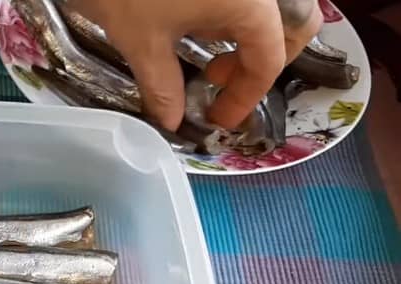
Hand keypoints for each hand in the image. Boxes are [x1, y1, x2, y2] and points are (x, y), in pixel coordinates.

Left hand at [71, 0, 321, 129]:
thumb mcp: (142, 41)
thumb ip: (162, 86)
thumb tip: (169, 120)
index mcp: (252, 3)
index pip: (268, 61)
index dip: (245, 97)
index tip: (219, 118)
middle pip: (293, 24)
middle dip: (263, 58)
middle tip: (221, 79)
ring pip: (271, 4)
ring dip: (250, 30)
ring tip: (205, 46)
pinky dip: (232, 8)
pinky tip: (194, 17)